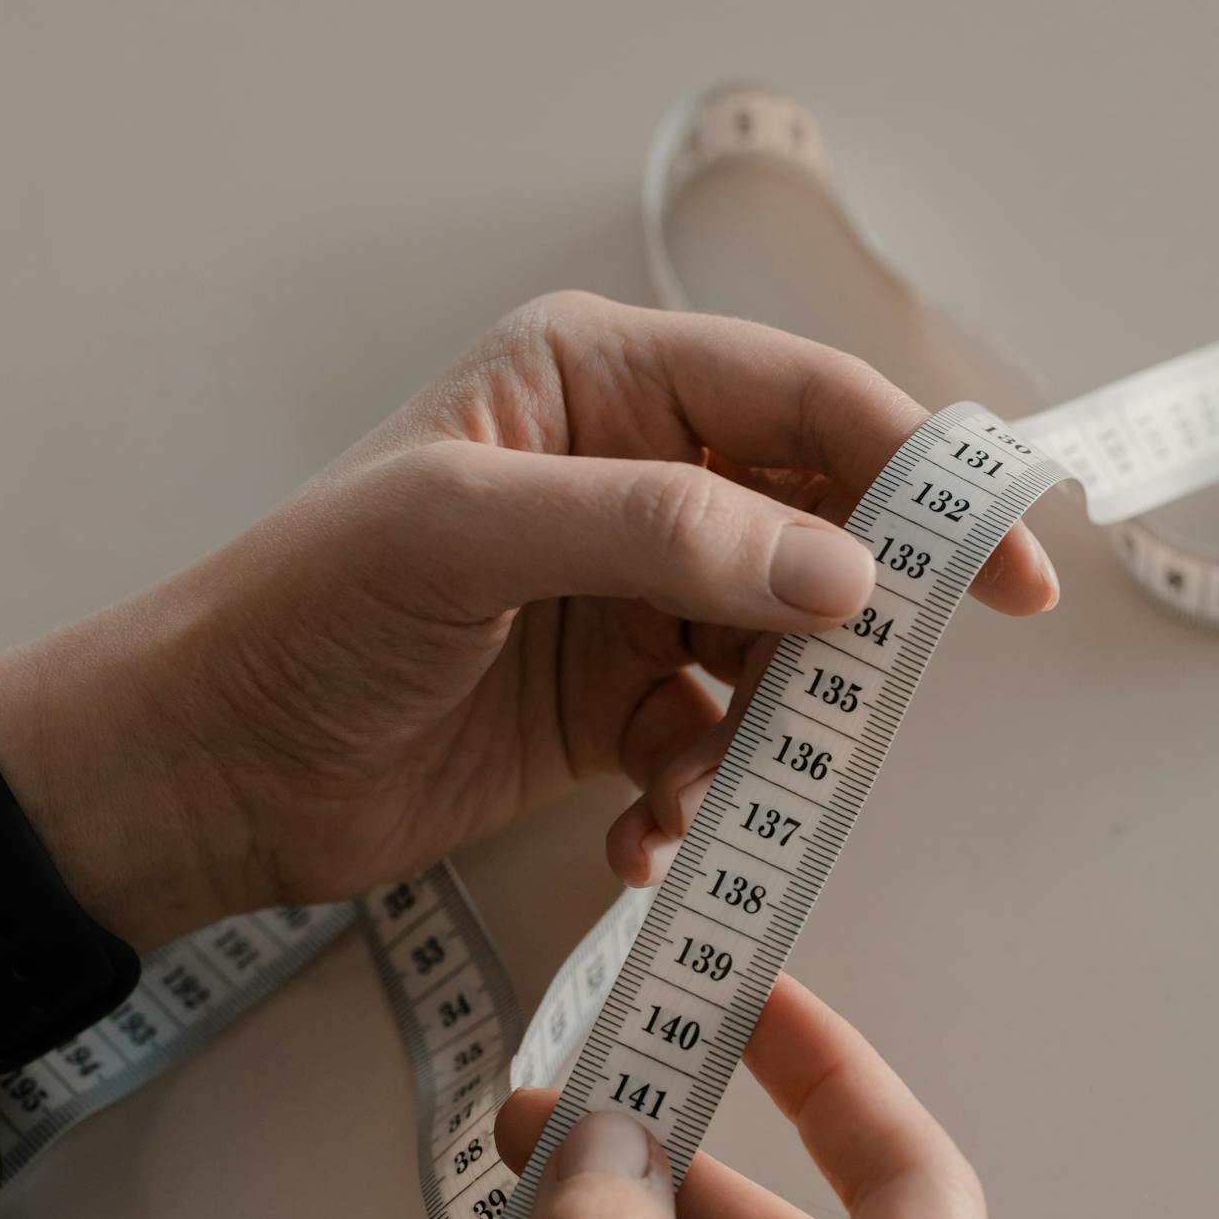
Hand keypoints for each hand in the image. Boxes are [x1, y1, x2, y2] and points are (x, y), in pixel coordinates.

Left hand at [0, 296, 1054, 950]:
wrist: (209, 770)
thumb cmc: (305, 613)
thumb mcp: (471, 533)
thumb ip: (665, 536)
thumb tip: (844, 574)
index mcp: (601, 383)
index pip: (803, 401)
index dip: (920, 472)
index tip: (1008, 566)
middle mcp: (633, 476)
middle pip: (815, 527)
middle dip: (850, 624)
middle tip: (876, 703)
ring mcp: (629, 593)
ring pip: (776, 650)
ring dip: (760, 733)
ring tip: (687, 788)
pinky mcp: (614, 700)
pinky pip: (714, 739)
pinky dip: (697, 794)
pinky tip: (639, 836)